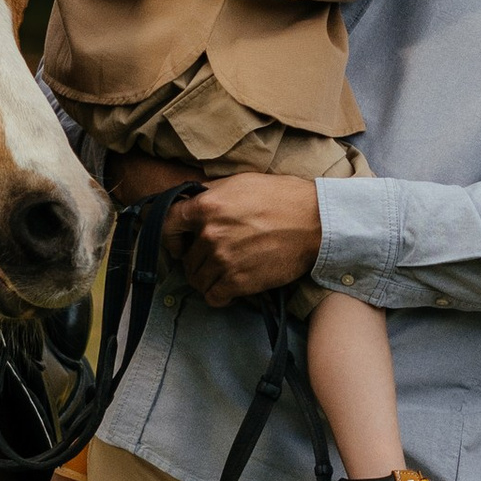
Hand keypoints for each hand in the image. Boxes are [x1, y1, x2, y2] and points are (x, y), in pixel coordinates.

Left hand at [168, 172, 325, 304]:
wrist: (315, 222)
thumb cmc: (281, 197)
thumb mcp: (240, 183)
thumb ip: (211, 194)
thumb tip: (191, 201)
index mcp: (206, 206)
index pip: (165, 226)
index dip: (171, 236)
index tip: (182, 241)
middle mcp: (209, 235)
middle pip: (184, 258)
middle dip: (194, 259)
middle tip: (212, 257)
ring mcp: (223, 260)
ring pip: (196, 280)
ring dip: (206, 279)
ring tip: (222, 273)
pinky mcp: (239, 282)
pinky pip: (213, 297)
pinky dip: (218, 295)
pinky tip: (228, 288)